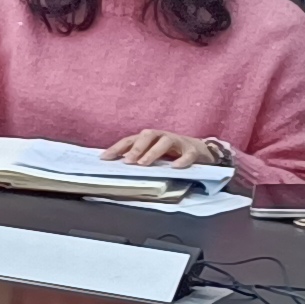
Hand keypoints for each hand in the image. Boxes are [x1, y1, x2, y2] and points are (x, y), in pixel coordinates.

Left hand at [105, 131, 222, 168]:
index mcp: (149, 138)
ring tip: (143, 163)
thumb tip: (116, 165)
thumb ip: (138, 156)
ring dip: (153, 152)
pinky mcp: (193, 150)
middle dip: (136, 148)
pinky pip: (188, 154)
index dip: (117, 148)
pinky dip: (182, 160)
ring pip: (165, 141)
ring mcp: (178, 141)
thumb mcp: (152, 153)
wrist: (200, 150)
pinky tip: (175, 167)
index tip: (104, 158)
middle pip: (147, 136)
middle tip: (127, 161)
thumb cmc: (171, 152)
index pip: (130, 140)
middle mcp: (162, 136)